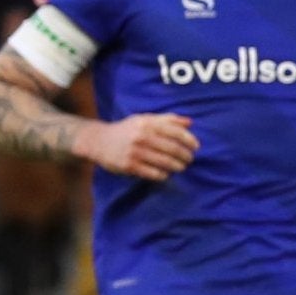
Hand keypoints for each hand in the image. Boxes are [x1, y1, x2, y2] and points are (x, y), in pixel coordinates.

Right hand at [78, 113, 197, 181]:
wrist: (99, 141)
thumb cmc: (127, 130)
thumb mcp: (145, 119)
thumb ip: (167, 119)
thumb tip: (190, 122)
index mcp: (147, 123)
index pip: (176, 132)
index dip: (190, 140)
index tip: (196, 147)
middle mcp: (141, 136)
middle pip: (173, 149)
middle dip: (185, 156)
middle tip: (189, 159)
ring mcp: (135, 152)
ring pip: (165, 162)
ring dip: (177, 166)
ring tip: (181, 167)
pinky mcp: (129, 165)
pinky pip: (153, 173)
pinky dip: (163, 174)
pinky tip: (165, 173)